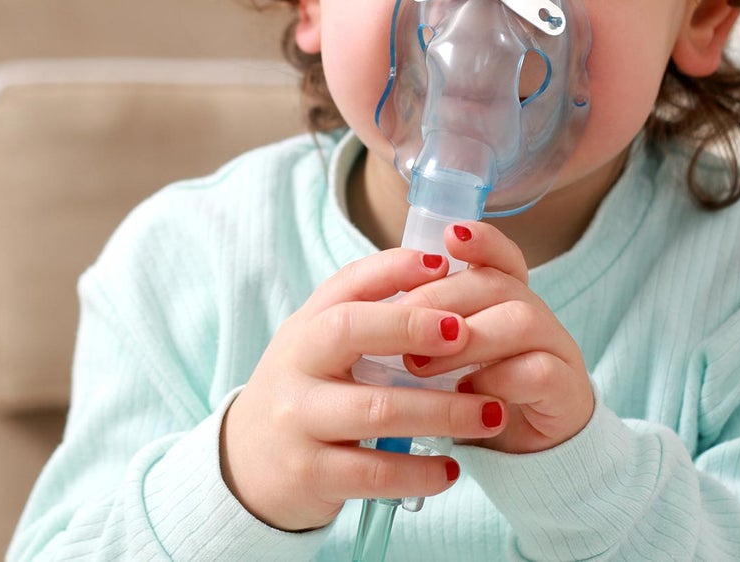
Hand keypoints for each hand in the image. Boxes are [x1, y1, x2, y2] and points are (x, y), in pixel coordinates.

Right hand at [220, 247, 507, 531]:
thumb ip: (366, 309)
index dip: (392, 270)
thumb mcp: (318, 345)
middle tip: (468, 334)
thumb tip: (435, 268)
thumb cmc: (304, 393)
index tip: (441, 264)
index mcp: (304, 328)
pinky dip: (420, 472)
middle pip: (350, 332)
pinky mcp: (311, 475)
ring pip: (376, 410)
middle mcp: (295, 367)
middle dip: (411, 327)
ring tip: (492, 414)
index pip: (344, 285)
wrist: (247, 467)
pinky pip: (374, 472)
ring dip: (442, 411)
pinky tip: (452, 470)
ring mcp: (299, 422)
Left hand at [396, 220, 595, 453]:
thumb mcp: (442, 360)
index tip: (448, 236)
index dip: (480, 241)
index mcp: (507, 302)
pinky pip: (539, 372)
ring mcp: (558, 353)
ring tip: (419, 366)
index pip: (502, 257)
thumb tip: (366, 311)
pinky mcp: (567, 394)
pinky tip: (465, 392)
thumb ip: (422, 331)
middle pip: (498, 284)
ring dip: (467, 338)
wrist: (521, 457)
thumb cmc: (472, 398)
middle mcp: (537, 318)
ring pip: (522, 320)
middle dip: (442, 299)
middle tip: (398, 328)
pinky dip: (497, 379)